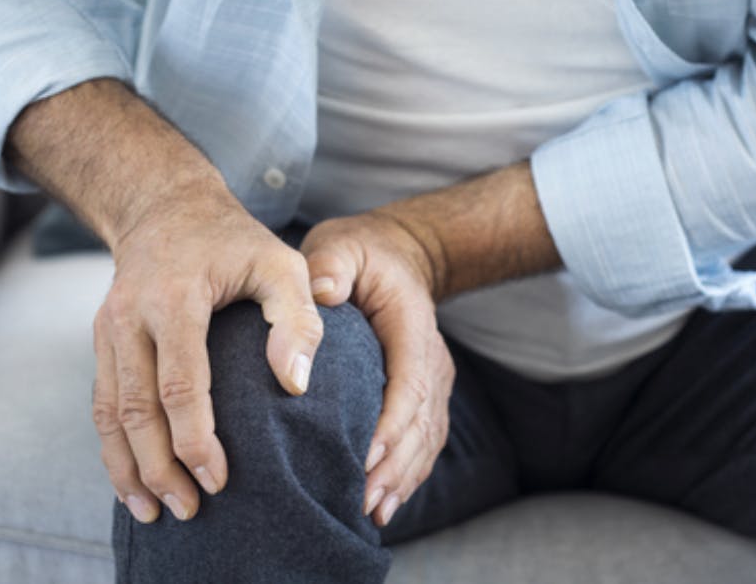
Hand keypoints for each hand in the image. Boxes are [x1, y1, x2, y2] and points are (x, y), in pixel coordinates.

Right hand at [92, 188, 324, 522]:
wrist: (166, 207)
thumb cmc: (236, 242)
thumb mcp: (281, 263)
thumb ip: (297, 318)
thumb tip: (295, 385)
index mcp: (175, 297)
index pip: (179, 383)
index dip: (195, 438)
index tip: (218, 478)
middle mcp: (130, 316)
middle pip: (135, 408)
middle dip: (158, 467)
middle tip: (188, 510)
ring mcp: (107, 330)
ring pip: (108, 413)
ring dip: (128, 467)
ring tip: (154, 511)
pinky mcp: (102, 342)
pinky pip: (101, 404)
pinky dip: (113, 447)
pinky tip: (131, 481)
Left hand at [300, 213, 454, 526]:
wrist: (399, 257)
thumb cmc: (361, 254)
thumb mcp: (341, 245)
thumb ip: (332, 265)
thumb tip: (322, 293)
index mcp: (412, 327)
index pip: (409, 382)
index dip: (391, 423)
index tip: (365, 457)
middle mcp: (431, 359)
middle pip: (421, 421)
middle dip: (395, 465)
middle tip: (363, 499)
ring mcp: (433, 380)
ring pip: (427, 438)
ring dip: (403, 477)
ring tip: (372, 511)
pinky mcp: (425, 396)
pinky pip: (424, 442)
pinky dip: (408, 474)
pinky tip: (385, 503)